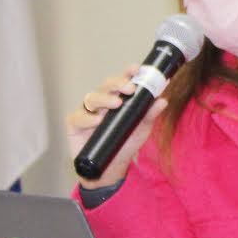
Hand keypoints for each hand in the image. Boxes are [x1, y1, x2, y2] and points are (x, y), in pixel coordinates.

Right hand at [66, 66, 166, 188]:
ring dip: (105, 99)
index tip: (136, 69)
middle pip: (106, 86)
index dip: (128, 73)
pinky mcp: (74, 124)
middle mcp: (102, 102)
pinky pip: (79, 118)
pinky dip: (88, 119)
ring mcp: (87, 112)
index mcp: (118, 98)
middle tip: (130, 88)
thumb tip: (163, 100)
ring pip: (92, 98)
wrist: (111, 169)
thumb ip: (150, 114)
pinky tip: (97, 122)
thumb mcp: (141, 129)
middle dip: (118, 83)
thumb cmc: (125, 143)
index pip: (122, 81)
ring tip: (116, 104)